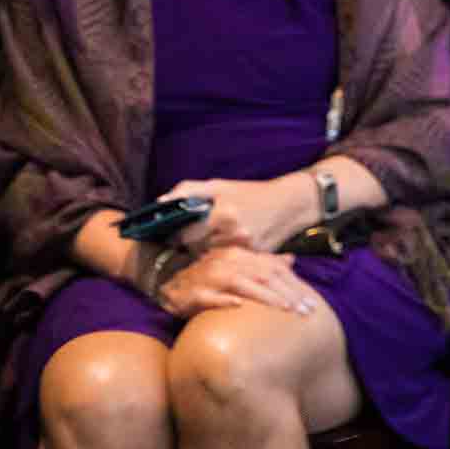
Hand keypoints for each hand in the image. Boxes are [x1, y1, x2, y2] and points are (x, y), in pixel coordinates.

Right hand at [156, 246, 321, 318]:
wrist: (163, 272)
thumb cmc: (205, 271)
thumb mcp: (234, 261)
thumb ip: (262, 261)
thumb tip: (291, 260)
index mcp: (239, 255)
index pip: (272, 269)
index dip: (294, 284)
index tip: (312, 302)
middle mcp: (227, 263)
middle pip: (263, 277)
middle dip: (288, 294)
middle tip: (307, 311)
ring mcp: (210, 277)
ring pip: (243, 286)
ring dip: (265, 297)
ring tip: (285, 309)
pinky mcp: (193, 293)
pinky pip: (210, 297)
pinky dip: (224, 301)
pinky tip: (239, 306)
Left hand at [160, 176, 310, 253]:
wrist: (289, 204)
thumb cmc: (250, 193)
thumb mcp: (219, 185)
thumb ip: (187, 190)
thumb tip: (160, 202)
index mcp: (223, 213)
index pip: (185, 235)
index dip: (175, 236)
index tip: (172, 234)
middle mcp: (234, 233)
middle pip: (197, 249)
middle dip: (190, 245)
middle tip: (191, 237)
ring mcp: (246, 249)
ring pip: (211, 258)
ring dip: (205, 252)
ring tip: (209, 241)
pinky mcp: (255, 259)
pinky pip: (229, 263)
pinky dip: (223, 257)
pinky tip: (225, 246)